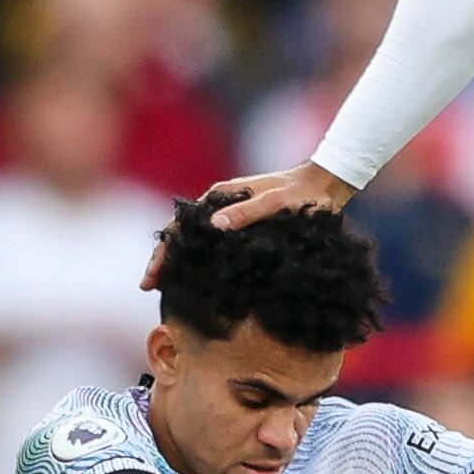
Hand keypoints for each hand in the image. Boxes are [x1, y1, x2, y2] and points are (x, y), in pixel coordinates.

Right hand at [140, 166, 361, 286]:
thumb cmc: (301, 194)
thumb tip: (215, 226)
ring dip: (181, 261)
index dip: (164, 252)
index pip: (180, 226)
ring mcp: (231, 214)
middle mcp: (220, 204)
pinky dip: (201, 260)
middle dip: (164, 259)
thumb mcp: (275, 203)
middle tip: (149, 287)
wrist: (325, 186)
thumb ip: (247, 213)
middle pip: (183, 234)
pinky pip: (214, 244)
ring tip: (167, 287)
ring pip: (197, 240)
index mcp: (219, 196)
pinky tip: (198, 278)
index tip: (151, 277)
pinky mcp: (243, 224)